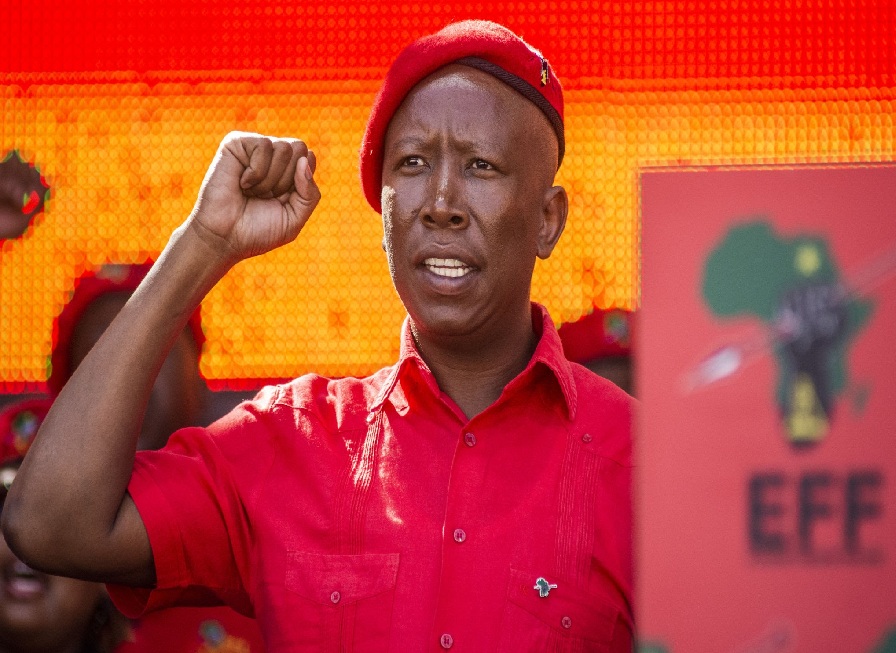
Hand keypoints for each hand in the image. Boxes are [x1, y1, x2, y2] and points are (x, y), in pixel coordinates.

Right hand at [187, 132, 319, 263]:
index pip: (308, 157)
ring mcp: (253, 148)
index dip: (300, 182)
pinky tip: (242, 183)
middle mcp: (272, 156)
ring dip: (270, 180)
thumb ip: (310, 193)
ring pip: (284, 148)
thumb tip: (304, 159)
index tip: (281, 199)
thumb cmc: (257, 231)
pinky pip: (263, 145)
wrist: (224, 238)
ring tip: (252, 191)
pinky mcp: (236, 143)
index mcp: (288, 170)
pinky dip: (256, 172)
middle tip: (265, 196)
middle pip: (299, 148)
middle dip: (286, 180)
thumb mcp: (295, 218)